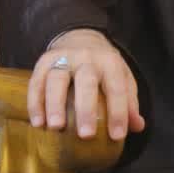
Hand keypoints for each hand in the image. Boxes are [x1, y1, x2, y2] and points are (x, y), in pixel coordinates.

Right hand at [28, 28, 144, 140]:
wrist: (80, 36)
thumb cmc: (103, 66)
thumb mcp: (122, 76)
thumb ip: (129, 101)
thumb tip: (137, 126)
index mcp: (109, 62)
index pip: (116, 87)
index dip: (119, 112)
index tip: (117, 136)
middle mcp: (86, 57)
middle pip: (86, 81)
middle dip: (86, 109)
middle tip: (86, 134)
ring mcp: (63, 58)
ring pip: (57, 79)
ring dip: (55, 104)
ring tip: (56, 127)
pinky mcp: (44, 61)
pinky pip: (36, 82)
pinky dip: (35, 103)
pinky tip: (38, 123)